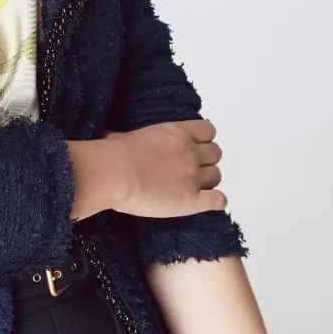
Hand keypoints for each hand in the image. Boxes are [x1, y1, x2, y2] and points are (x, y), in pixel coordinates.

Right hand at [104, 117, 228, 217]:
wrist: (114, 174)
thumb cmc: (114, 153)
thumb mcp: (124, 136)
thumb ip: (131, 139)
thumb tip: (114, 139)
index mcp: (177, 133)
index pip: (207, 130)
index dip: (203, 140)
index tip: (193, 147)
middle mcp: (191, 152)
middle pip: (216, 153)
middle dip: (206, 161)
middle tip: (190, 170)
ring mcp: (194, 176)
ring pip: (217, 175)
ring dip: (208, 181)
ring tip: (194, 188)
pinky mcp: (193, 200)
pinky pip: (218, 200)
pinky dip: (217, 201)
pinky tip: (210, 203)